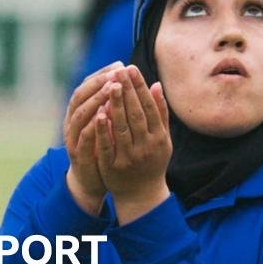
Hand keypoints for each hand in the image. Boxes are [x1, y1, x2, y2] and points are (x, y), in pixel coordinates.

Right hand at [63, 61, 122, 214]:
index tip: (119, 65)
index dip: (102, 74)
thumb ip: (112, 103)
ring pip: (80, 114)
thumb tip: (126, 79)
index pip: (87, 86)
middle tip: (116, 73)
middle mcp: (72, 121)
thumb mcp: (107, 123)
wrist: (91, 179)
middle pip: (80, 96)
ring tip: (111, 89)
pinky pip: (84, 138)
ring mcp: (73, 138)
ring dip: (95, 101)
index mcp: (80, 111)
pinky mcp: (77, 154)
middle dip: (98, 84)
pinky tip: (104, 116)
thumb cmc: (102, 146)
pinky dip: (93, 127)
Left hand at [95, 65, 171, 224]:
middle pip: (135, 114)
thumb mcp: (162, 138)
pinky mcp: (114, 166)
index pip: (148, 107)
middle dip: (127, 91)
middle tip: (120, 70)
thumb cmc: (153, 161)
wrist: (142, 194)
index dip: (140, 88)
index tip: (132, 69)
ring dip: (116, 105)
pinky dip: (104, 129)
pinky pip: (107, 145)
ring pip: (122, 127)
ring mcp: (130, 156)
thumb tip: (156, 85)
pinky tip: (99, 113)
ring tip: (111, 84)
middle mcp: (146, 146)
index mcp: (159, 137)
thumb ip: (160, 112)